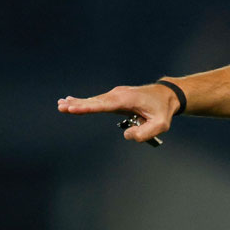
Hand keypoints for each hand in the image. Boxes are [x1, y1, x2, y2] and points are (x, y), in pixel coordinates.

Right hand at [58, 83, 179, 142]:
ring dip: (78, 103)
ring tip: (61, 105)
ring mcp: (116, 94)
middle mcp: (119, 95)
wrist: (167, 96)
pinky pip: (98, 101)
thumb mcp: (161, 125)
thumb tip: (126, 135)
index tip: (73, 107)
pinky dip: (84, 102)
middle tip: (61, 106)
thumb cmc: (163, 110)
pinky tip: (71, 102)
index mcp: (127, 100)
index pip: (105, 105)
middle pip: (95, 101)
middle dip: (78, 105)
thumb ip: (145, 133)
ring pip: (95, 101)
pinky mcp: (115, 98)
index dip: (88, 107)